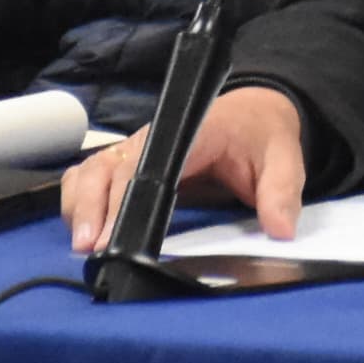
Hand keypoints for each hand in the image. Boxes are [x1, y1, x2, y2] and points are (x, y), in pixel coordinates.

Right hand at [61, 83, 307, 254]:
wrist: (254, 114)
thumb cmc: (262, 136)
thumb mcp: (284, 159)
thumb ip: (282, 192)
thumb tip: (280, 228)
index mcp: (189, 133)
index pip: (145, 164)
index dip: (122, 200)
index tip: (111, 235)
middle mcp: (154, 138)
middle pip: (106, 168)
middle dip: (91, 208)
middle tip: (90, 248)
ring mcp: (137, 149)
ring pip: (91, 171)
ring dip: (80, 204)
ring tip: (82, 244)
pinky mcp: (130, 162)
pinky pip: (91, 175)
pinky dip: (79, 198)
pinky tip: (81, 227)